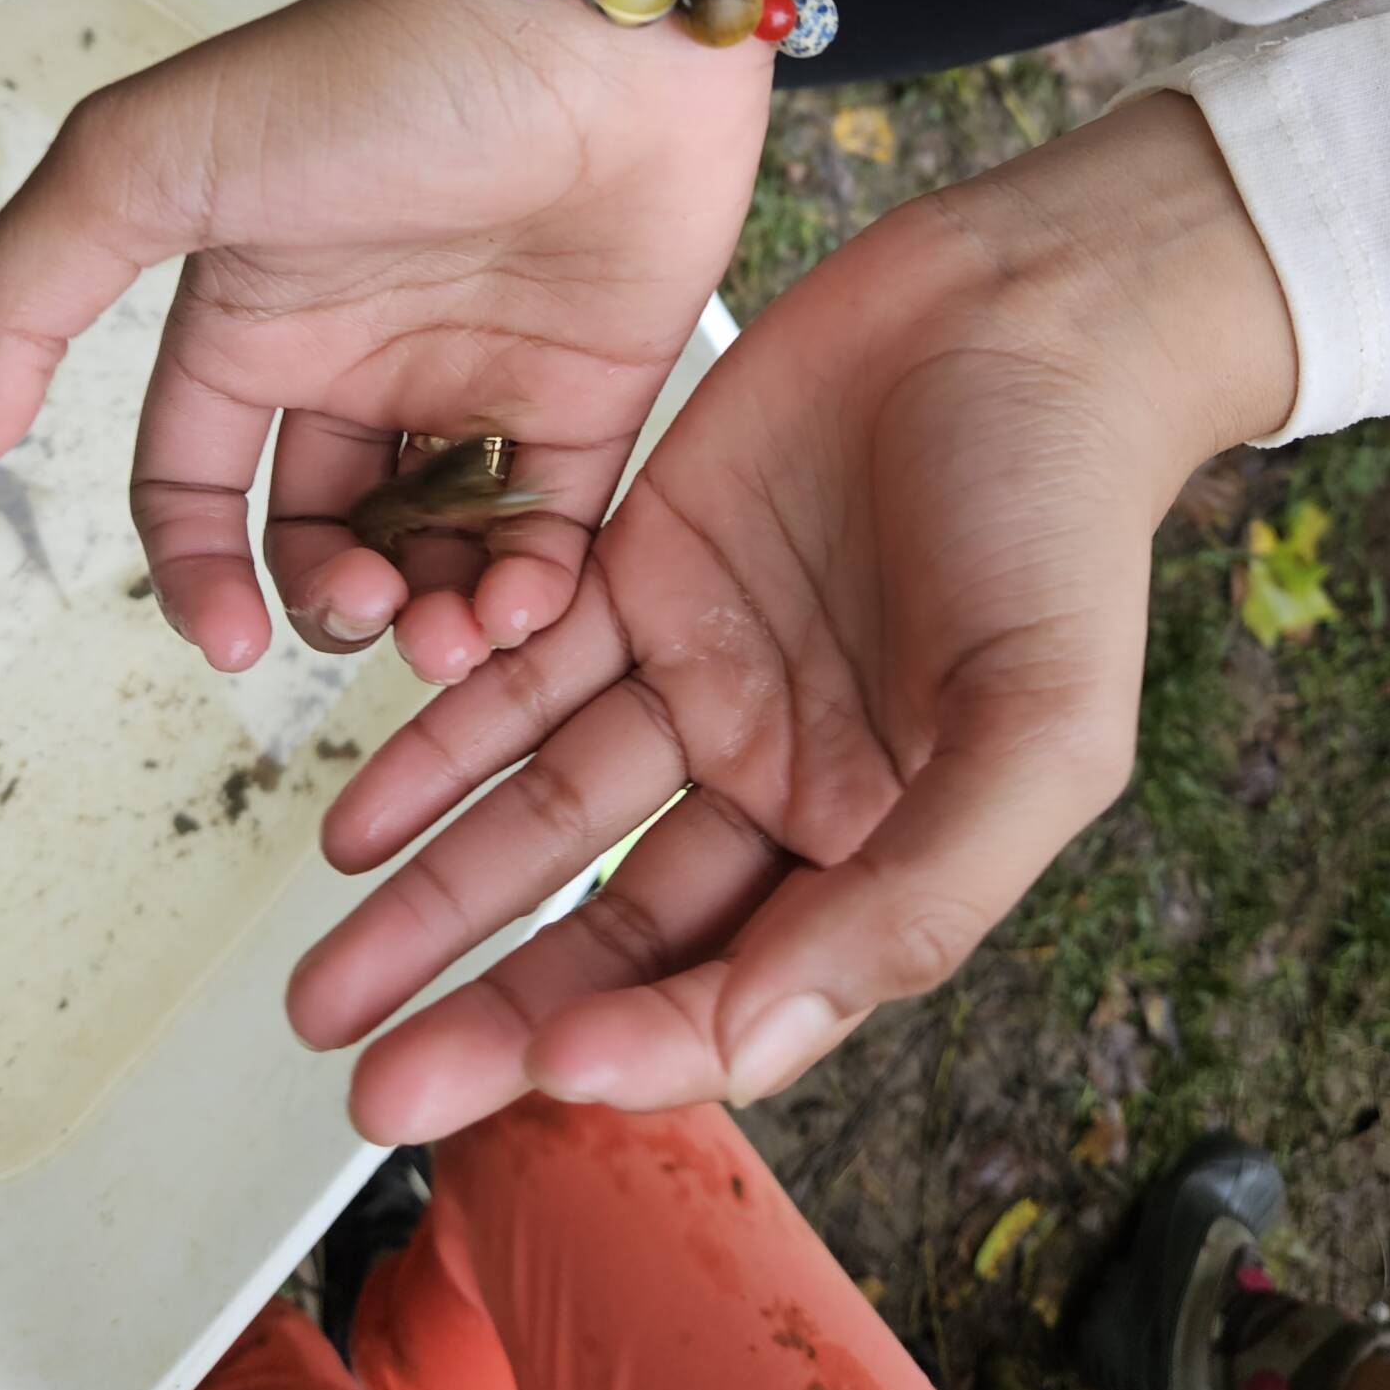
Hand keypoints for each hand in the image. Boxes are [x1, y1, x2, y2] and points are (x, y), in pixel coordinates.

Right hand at [0, 0, 770, 681]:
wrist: (571, 17)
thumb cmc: (359, 75)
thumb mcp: (143, 171)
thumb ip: (18, 308)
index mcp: (254, 325)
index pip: (192, 487)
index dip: (197, 574)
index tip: (226, 641)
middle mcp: (364, 364)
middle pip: (325, 542)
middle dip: (334, 606)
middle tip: (371, 608)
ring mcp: (479, 381)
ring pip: (440, 555)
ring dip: (436, 619)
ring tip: (453, 632)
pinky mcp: (593, 392)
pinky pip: (556, 532)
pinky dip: (536, 592)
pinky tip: (519, 605)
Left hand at [288, 94, 1297, 1136]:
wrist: (1020, 308)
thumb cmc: (1063, 517)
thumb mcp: (1038, 729)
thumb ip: (915, 897)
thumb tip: (760, 1039)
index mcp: (877, 844)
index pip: (734, 987)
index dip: (638, 1038)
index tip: (543, 1068)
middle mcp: (773, 780)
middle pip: (610, 927)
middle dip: (492, 1011)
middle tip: (375, 1081)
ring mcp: (698, 676)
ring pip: (540, 815)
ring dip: (431, 900)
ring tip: (325, 988)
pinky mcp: (637, 573)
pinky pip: (518, 680)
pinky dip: (435, 748)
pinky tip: (356, 820)